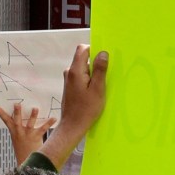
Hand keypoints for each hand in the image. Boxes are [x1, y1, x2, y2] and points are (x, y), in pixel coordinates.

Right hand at [0, 102, 53, 162]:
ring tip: (35, 108)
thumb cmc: (23, 149)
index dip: (1, 114)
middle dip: (17, 113)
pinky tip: (54, 118)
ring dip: (32, 116)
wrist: (27, 161)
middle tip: (17, 104)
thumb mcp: (17, 139)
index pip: (6, 122)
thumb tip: (18, 119)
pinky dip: (49, 123)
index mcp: (14, 132)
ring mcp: (28, 135)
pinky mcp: (36, 137)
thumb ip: (18, 130)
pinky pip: (43, 129)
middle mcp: (20, 133)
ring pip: (29, 124)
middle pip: (17, 121)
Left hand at [40, 45, 108, 166]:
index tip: (104, 58)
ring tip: (101, 86)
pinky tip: (95, 91)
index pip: (82, 49)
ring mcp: (69, 79)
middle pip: (83, 58)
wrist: (73, 125)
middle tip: (106, 75)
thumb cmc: (86, 109)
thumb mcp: (98, 89)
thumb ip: (100, 70)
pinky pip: (81, 76)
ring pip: (83, 68)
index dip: (94, 49)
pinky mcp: (70, 86)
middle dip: (95, 63)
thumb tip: (103, 53)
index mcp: (75, 70)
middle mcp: (69, 72)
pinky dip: (89, 79)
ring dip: (93, 73)